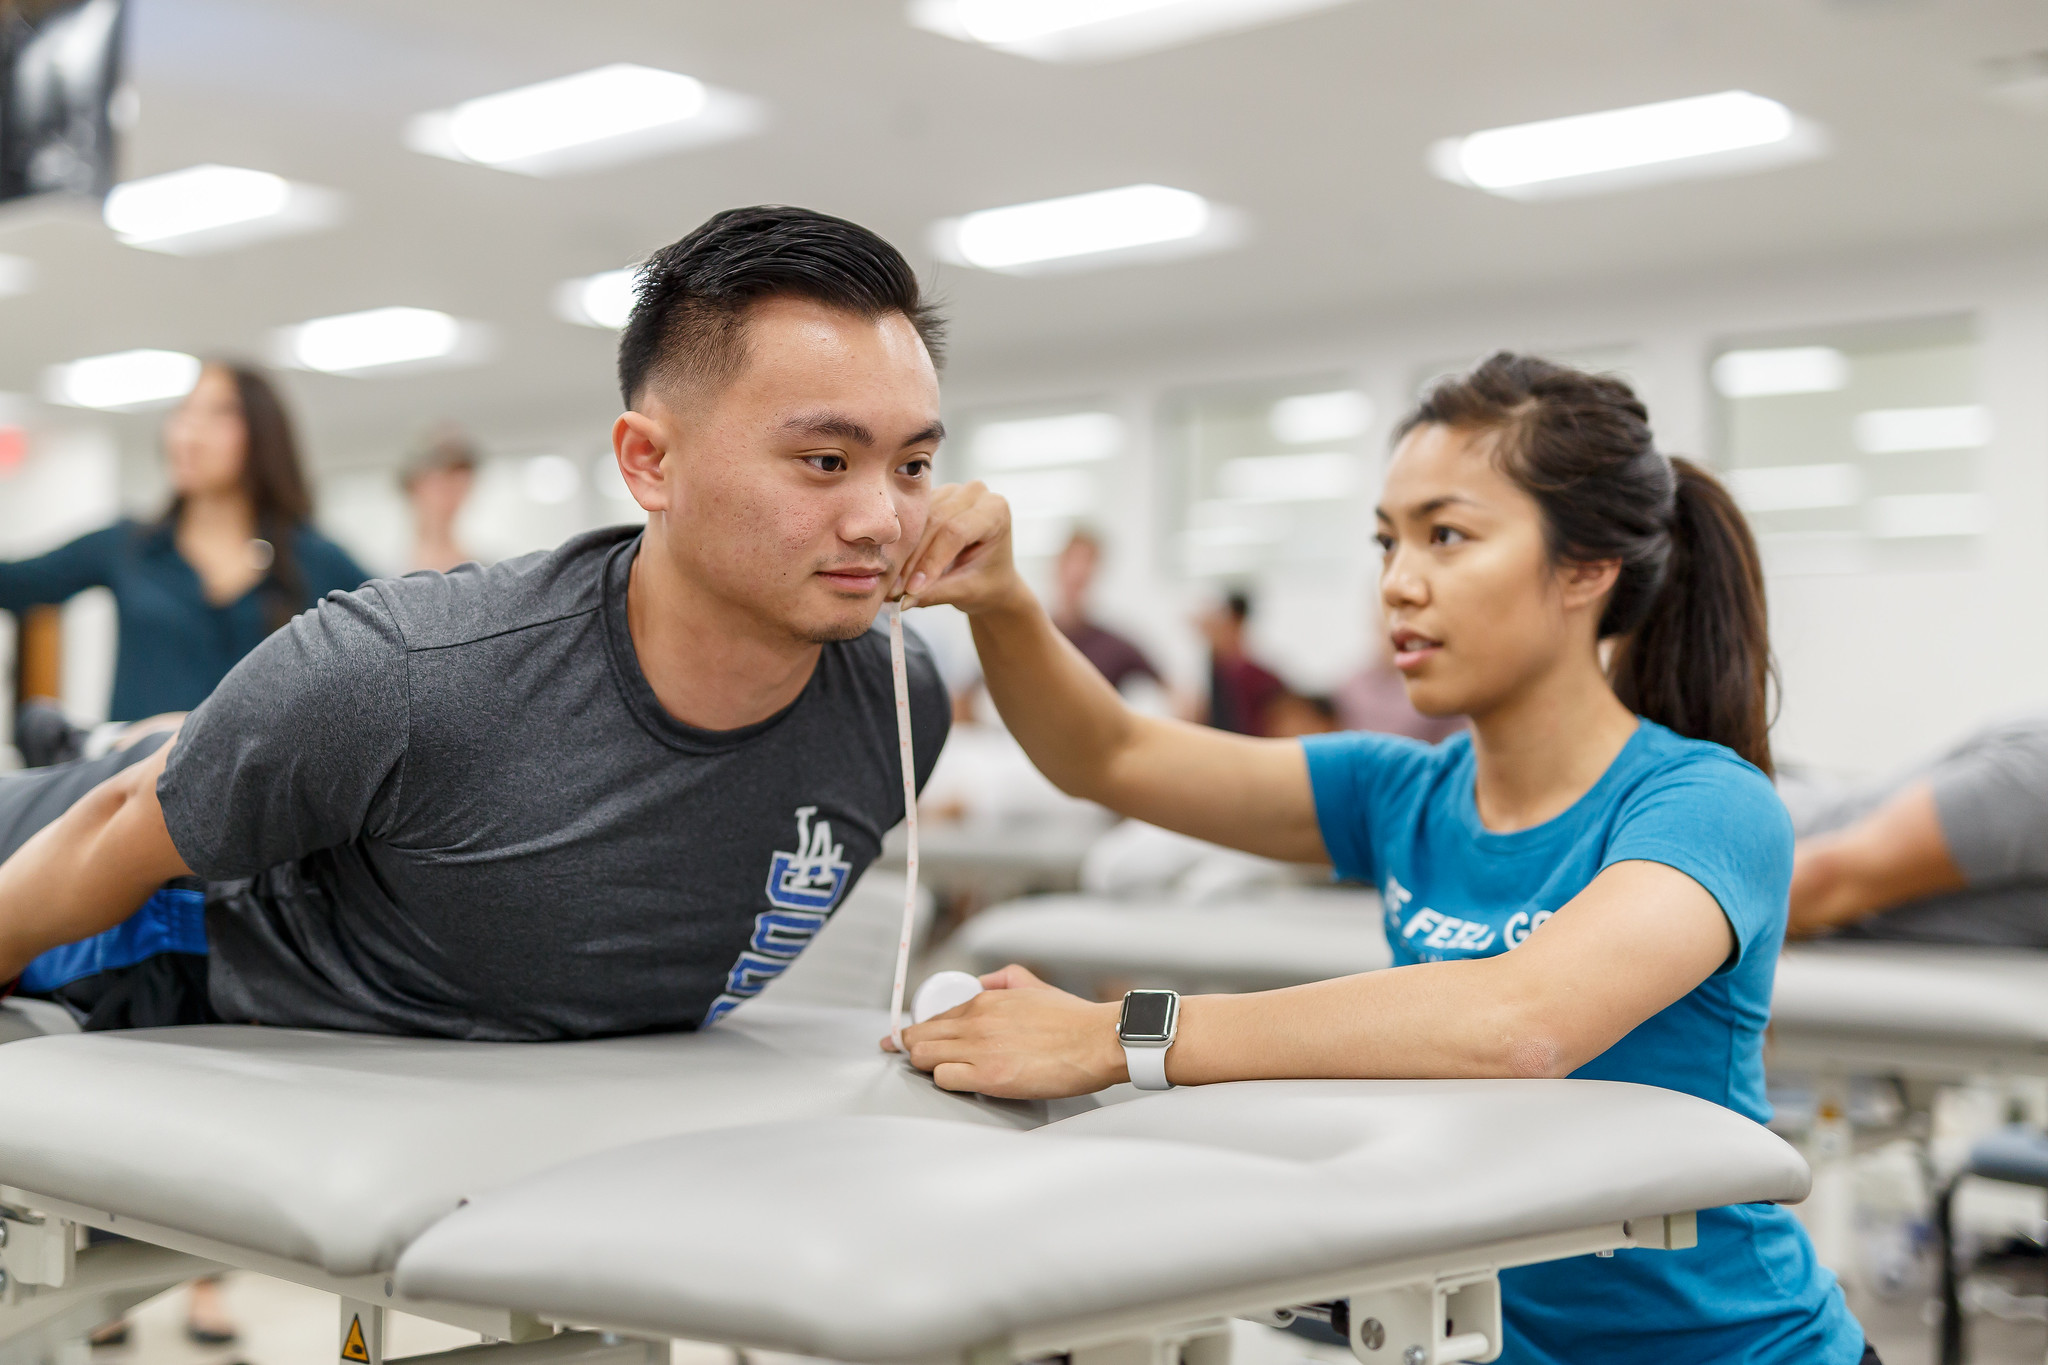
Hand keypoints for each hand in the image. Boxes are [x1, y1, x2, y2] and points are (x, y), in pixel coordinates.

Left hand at [885, 964, 1127, 1098]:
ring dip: (927, 1067)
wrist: (1098, 1041)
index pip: (934, 1016)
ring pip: (923, 1057)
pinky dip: (945, 1082)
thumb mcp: (1034, 984)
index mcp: (985, 999)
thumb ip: (1004, 979)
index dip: (917, 1031)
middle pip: (918, 1037)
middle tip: (913, 1059)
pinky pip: (943, 1079)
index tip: (906, 1040)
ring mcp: (979, 1049)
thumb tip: (983, 982)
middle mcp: (976, 1021)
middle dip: (911, 1048)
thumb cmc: (1073, 1020)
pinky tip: (959, 1083)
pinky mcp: (988, 1077)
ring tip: (939, 1073)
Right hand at [890, 481, 1021, 615]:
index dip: (931, 561)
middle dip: (914, 560)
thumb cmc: (988, 582)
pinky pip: (912, 520)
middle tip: (896, 590)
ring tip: (894, 584)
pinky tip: (896, 568)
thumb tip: (904, 600)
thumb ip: (937, 593)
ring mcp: (952, 492)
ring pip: (920, 521)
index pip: (956, 532)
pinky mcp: (934, 497)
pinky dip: (903, 546)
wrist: (991, 577)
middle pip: (935, 523)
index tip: (912, 589)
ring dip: (905, 554)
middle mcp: (975, 493)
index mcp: (995, 510)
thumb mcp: (967, 591)